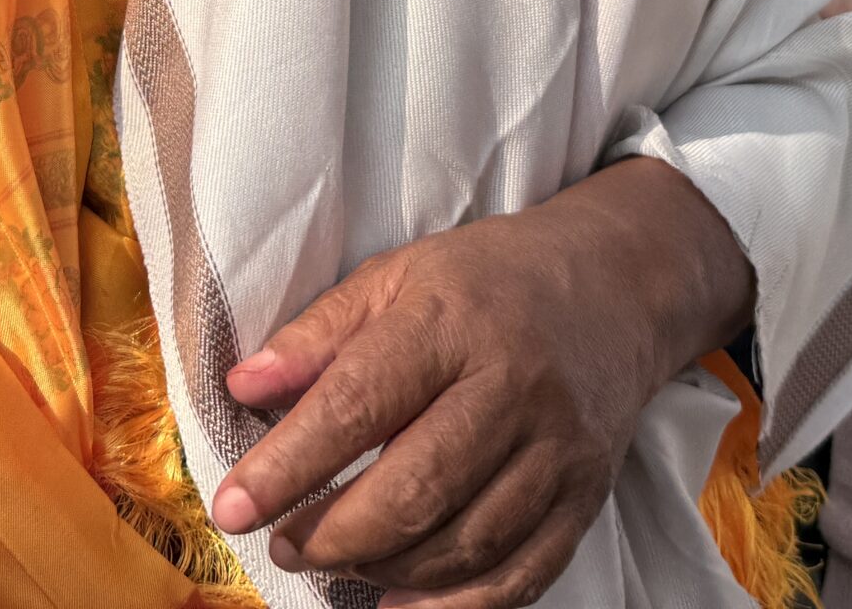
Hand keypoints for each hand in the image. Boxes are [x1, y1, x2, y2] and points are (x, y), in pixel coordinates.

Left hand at [212, 157, 750, 606]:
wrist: (617, 287)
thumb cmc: (487, 281)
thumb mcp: (398, 276)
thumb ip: (319, 333)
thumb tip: (244, 386)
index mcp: (453, 321)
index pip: (360, 402)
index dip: (289, 463)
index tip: (234, 505)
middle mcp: (514, 387)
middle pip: (416, 489)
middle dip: (332, 534)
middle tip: (284, 542)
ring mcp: (558, 448)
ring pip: (465, 543)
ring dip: (383, 569)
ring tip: (332, 558)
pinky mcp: (587, 495)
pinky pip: (520, 575)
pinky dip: (454, 607)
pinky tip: (397, 602)